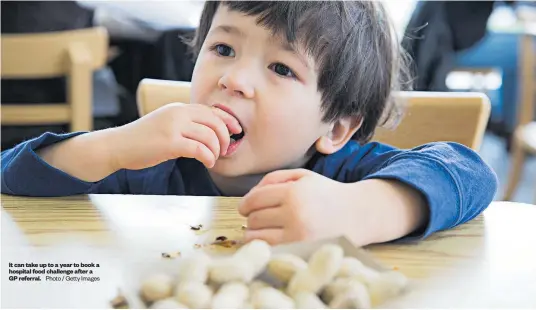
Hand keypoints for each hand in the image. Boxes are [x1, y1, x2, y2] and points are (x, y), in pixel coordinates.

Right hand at [112, 103, 241, 170]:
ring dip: (216, 150)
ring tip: (213, 159)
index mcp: (178, 108)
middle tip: (225, 150)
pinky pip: (199, 149)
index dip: (228, 120)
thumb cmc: (142, 139)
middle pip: (214, 121)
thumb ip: (184, 123)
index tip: (236, 130)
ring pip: (209, 136)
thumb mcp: (165, 123)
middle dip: (225, 137)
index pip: (211, 110)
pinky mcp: (170, 143)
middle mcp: (178, 113)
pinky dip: (208, 157)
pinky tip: (207, 163)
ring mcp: (174, 127)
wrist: (118, 145)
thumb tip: (208, 132)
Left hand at [238, 169, 359, 244]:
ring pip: (256, 238)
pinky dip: (266, 246)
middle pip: (253, 219)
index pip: (254, 200)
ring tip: (265, 229)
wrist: (358, 214)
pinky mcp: (301, 252)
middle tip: (262, 217)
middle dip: (252, 218)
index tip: (244, 208)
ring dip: (255, 233)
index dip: (244, 204)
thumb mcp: (302, 176)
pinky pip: (269, 251)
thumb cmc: (326, 193)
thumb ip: (273, 179)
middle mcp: (294, 214)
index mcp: (293, 192)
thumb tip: (248, 197)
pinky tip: (273, 240)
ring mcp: (298, 237)